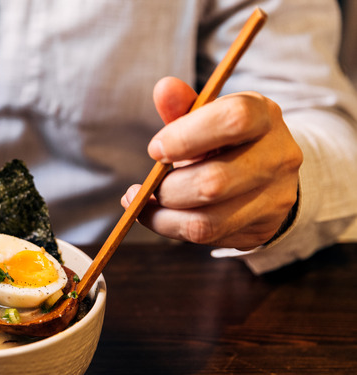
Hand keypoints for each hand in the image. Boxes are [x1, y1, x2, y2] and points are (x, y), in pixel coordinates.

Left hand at [121, 77, 302, 249]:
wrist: (267, 173)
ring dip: (163, 214)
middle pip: (214, 182)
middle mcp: (279, 155)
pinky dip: (170, 228)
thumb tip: (164, 88)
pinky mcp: (262, 227)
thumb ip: (183, 106)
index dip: (185, 137)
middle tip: (146, 185)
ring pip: (207, 219)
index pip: (234, 119)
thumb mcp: (206, 118)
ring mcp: (276, 195)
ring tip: (145, 203)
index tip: (155, 149)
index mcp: (264, 115)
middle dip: (167, 188)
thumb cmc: (224, 140)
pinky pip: (207, 237)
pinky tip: (156, 215)